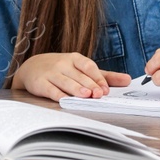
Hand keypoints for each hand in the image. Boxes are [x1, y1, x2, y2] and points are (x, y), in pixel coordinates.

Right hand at [12, 53, 131, 101]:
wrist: (32, 67)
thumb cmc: (62, 69)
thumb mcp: (82, 68)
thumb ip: (105, 75)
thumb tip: (128, 80)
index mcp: (75, 58)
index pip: (88, 66)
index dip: (98, 78)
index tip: (106, 90)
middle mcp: (63, 63)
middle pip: (79, 76)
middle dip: (90, 85)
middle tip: (100, 95)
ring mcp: (51, 73)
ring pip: (65, 81)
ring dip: (76, 89)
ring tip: (86, 96)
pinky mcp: (40, 83)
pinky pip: (50, 89)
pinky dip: (57, 95)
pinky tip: (65, 100)